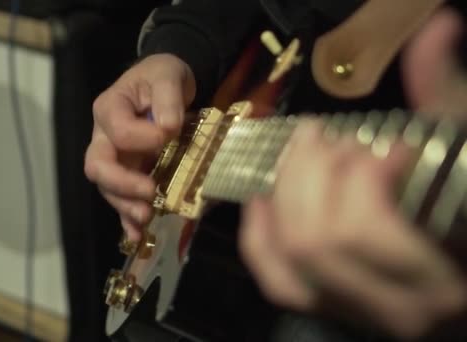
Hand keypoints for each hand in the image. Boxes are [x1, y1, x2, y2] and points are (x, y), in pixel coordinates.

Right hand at [84, 53, 195, 240]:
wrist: (165, 84)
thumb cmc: (162, 76)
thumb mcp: (168, 74)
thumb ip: (167, 97)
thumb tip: (168, 127)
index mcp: (109, 109)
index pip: (119, 132)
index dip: (145, 138)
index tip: (171, 134)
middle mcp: (103, 137)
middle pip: (98, 166)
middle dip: (121, 184)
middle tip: (148, 193)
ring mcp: (114, 158)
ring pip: (108, 188)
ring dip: (126, 205)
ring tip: (147, 217)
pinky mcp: (127, 173)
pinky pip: (121, 198)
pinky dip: (128, 219)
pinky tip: (138, 235)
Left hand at [239, 7, 466, 338]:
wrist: (463, 271)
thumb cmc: (466, 216)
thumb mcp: (462, 157)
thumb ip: (444, 99)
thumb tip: (436, 31)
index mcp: (434, 280)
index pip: (362, 231)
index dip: (362, 176)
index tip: (391, 146)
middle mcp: (391, 308)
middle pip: (314, 238)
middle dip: (314, 174)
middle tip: (334, 140)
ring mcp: (354, 311)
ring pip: (289, 256)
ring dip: (289, 191)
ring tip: (310, 154)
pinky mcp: (326, 305)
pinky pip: (275, 277)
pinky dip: (258, 233)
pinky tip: (266, 195)